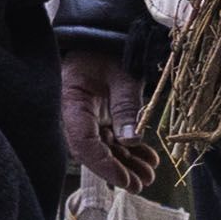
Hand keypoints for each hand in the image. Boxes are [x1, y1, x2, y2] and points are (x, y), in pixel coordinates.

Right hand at [62, 50, 154, 190]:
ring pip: (102, 148)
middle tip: (142, 183)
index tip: (127, 181)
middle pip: (92, 151)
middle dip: (117, 169)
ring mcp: (85, 116)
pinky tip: (147, 158)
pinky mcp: (96, 115)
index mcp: (71, 103)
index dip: (105, 166)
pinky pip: (109, 138)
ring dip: (124, 162)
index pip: (84, 143)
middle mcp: (73, 114)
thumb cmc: (109, 51)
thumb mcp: (122, 76)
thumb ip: (126, 107)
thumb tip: (132, 141)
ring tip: (149, 174)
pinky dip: (127, 150)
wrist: (102, 36)